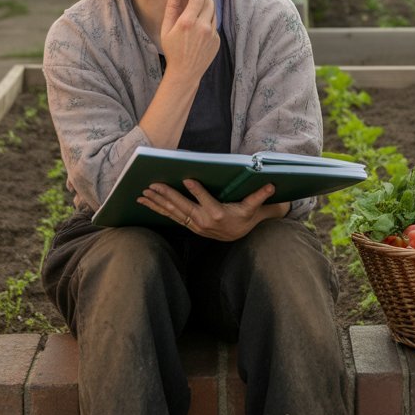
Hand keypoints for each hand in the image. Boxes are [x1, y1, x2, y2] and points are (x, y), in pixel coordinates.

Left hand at [137, 179, 290, 240]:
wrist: (239, 235)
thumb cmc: (246, 217)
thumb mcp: (253, 208)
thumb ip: (260, 196)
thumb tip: (271, 185)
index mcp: (219, 214)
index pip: (206, 201)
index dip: (197, 191)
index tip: (187, 179)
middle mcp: (204, 221)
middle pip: (183, 207)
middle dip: (167, 195)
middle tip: (153, 185)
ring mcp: (194, 225)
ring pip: (173, 213)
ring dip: (157, 203)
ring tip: (143, 194)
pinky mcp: (189, 225)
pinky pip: (171, 217)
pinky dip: (159, 209)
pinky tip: (147, 202)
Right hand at [159, 0, 217, 82]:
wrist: (185, 72)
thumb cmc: (171, 48)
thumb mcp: (167, 26)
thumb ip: (172, 2)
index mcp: (187, 22)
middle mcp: (202, 27)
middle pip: (209, 1)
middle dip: (202, 0)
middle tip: (193, 4)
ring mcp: (212, 34)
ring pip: (214, 12)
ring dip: (206, 11)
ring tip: (194, 20)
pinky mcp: (217, 40)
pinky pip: (215, 25)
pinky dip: (208, 24)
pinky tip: (198, 34)